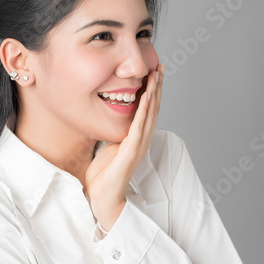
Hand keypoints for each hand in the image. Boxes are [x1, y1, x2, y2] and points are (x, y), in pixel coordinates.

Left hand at [86, 64, 163, 230]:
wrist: (102, 196)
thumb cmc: (104, 175)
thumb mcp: (108, 146)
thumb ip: (113, 132)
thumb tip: (109, 118)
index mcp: (136, 138)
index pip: (147, 110)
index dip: (152, 91)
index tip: (154, 72)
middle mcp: (141, 140)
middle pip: (153, 108)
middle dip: (157, 86)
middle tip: (160, 67)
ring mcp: (138, 145)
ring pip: (149, 114)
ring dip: (154, 93)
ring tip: (156, 75)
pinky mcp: (131, 151)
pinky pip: (139, 126)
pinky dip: (144, 110)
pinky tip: (146, 96)